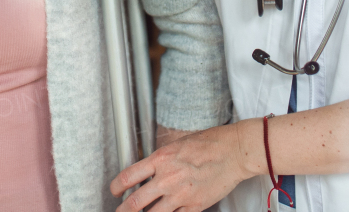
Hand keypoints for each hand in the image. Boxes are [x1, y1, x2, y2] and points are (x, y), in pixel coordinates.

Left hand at [110, 122, 255, 211]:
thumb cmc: (209, 143)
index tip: (114, 191)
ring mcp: (181, 195)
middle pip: (135, 202)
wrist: (234, 151)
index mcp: (161, 159)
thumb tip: (147, 171)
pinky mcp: (195, 206)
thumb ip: (161, 159)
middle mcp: (167, 178)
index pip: (128, 176)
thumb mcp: (178, 144)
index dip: (116, 187)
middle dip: (123, 211)